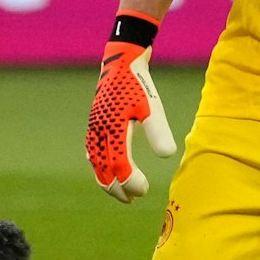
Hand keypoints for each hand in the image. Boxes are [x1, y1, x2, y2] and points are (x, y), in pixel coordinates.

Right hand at [86, 33, 175, 202]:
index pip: (119, 165)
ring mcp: (94, 129)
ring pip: (96, 163)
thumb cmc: (138, 84)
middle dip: (118, 188)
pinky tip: (108, 170)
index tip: (145, 189)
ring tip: (123, 193)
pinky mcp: (94, 124)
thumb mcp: (151, 106)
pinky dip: (100, 166)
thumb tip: (167, 155)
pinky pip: (92, 152)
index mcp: (112, 130)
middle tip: (134, 199)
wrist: (121, 61)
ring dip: (108, 181)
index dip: (130, 181)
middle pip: (103, 170)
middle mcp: (98, 132)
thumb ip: (158, 130)